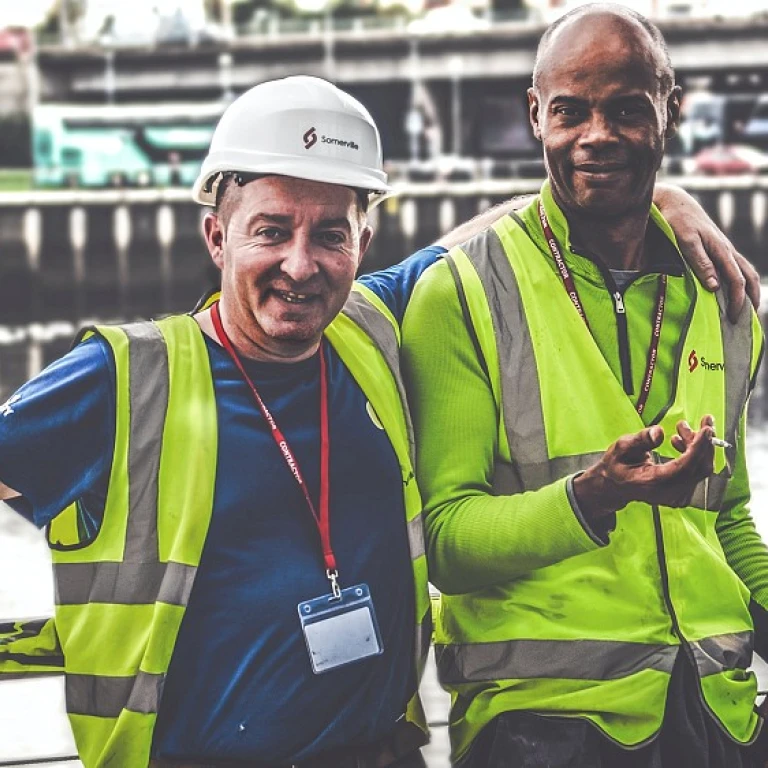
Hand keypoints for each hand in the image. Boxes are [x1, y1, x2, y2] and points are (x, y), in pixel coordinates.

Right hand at [572, 416, 714, 520]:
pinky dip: (694, 454)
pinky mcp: (682, 492)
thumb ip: (640, 440)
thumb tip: (659, 432)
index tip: (707, 428)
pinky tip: (680, 441)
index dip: (699, 447)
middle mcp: (669, 493)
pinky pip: (696, 471)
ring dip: (698, 446)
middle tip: (698, 422)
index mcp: (653, 483)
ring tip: (682, 428)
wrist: (614, 485)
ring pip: (700, 468)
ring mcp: (677, 495)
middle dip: (702, 442)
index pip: (685, 466)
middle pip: (698, 467)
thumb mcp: (621, 448)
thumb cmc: (617, 466)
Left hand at [653, 184, 758, 322]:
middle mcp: (727, 250)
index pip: (736, 280)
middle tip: (744, 320)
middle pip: (749, 277)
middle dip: (750, 299)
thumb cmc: (677, 222)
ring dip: (750, 290)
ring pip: (747, 271)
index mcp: (721, 250)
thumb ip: (700, 262)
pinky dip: (743, 281)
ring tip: (746, 309)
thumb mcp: (685, 242)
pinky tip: (736, 291)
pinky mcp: (720, 249)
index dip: (736, 300)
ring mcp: (725, 249)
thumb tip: (714, 286)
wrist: (676, 204)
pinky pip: (738, 266)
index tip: (732, 318)